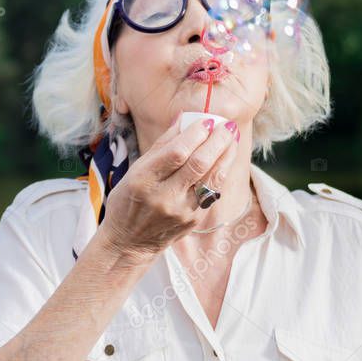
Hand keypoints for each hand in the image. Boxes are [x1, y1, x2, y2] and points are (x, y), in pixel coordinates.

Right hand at [99, 112, 238, 259]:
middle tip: (227, 125)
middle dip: (217, 141)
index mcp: (143, 180)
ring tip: (232, 138)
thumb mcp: (134, 171)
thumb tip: (183, 120)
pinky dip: (220, 172)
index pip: (176, 153)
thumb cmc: (129, 199)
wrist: (129, 240)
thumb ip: (161, 146)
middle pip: (198, 164)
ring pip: (211, 178)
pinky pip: (211, 191)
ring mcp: (181, 210)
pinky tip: (224, 159)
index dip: (195, 135)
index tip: (206, 121)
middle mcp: (163, 196)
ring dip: (225, 155)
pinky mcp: (194, 220)